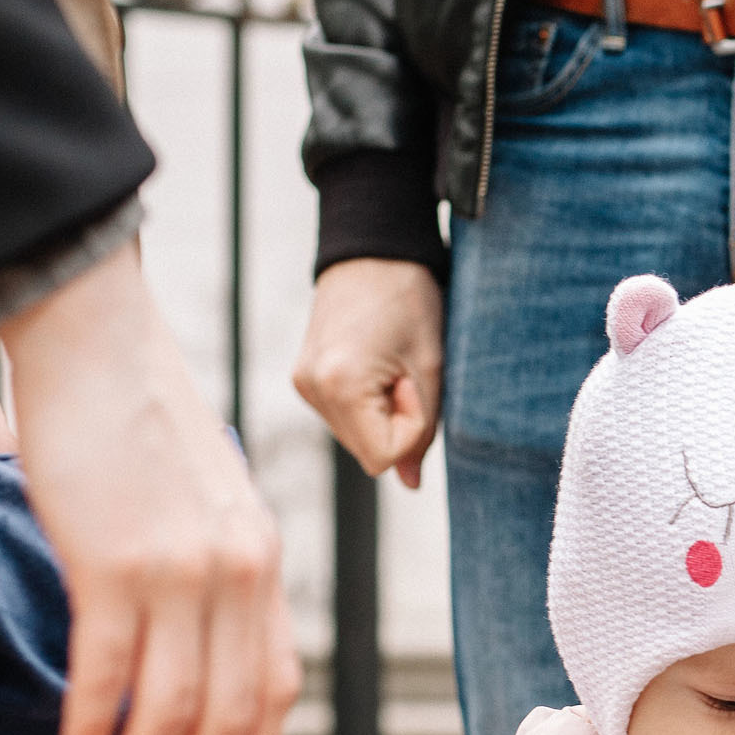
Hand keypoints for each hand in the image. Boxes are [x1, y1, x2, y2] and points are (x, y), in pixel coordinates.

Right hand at [0, 247, 300, 734]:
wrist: (98, 342)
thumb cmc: (139, 422)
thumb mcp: (204, 504)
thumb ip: (215, 571)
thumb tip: (201, 645)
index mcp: (264, 564)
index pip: (276, 688)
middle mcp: (239, 574)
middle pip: (230, 716)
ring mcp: (182, 570)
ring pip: (172, 709)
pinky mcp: (116, 561)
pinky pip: (111, 670)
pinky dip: (96, 730)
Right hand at [293, 257, 443, 488]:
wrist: (374, 251)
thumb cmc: (410, 300)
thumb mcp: (430, 367)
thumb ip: (423, 431)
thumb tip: (410, 484)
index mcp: (338, 385)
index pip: (382, 456)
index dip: (412, 429)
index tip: (413, 384)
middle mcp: (311, 389)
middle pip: (367, 452)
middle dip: (397, 425)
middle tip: (405, 374)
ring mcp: (303, 384)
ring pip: (358, 437)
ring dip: (384, 415)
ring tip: (391, 366)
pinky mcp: (305, 378)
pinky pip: (347, 417)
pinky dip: (369, 404)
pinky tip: (377, 367)